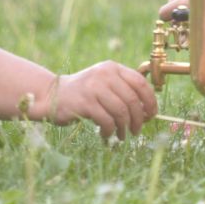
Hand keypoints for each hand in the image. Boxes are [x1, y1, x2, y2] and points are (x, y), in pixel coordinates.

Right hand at [41, 61, 158, 139]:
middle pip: (132, 100)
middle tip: (137, 130)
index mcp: (112, 68)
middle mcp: (104, 74)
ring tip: (121, 135)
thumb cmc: (84, 94)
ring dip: (124, 127)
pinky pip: (106, 120)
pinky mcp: (85, 102)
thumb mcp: (104, 84)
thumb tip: (148, 111)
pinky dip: (110, 131)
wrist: (52, 95)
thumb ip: (124, 91)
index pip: (140, 83)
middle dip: (138, 119)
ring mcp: (94, 87)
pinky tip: (107, 135)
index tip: (152, 115)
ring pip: (121, 111)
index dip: (150, 101)